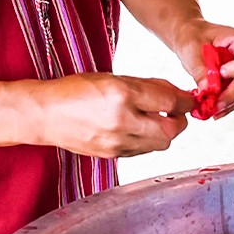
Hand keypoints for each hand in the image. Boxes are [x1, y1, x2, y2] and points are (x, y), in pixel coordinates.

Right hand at [32, 73, 193, 157]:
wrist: (44, 114)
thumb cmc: (76, 90)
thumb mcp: (114, 78)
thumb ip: (147, 86)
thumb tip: (177, 93)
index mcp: (122, 95)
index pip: (170, 101)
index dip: (185, 100)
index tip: (189, 98)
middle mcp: (121, 121)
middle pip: (171, 130)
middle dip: (178, 120)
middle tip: (175, 111)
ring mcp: (116, 142)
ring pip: (159, 144)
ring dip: (163, 132)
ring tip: (153, 118)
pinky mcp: (111, 156)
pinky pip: (142, 151)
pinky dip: (147, 141)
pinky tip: (137, 129)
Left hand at [176, 22, 233, 116]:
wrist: (189, 39)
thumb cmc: (192, 36)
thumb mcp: (191, 48)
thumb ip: (200, 68)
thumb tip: (207, 90)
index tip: (221, 73)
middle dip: (232, 93)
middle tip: (215, 104)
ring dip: (230, 102)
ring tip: (212, 109)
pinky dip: (226, 105)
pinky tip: (213, 109)